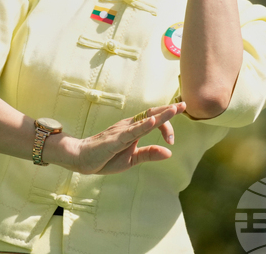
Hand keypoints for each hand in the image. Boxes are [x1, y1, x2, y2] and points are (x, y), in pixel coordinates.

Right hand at [67, 102, 185, 174]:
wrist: (82, 159)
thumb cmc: (105, 158)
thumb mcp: (132, 159)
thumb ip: (149, 153)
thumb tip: (170, 152)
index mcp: (132, 129)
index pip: (153, 121)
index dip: (166, 125)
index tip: (172, 140)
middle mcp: (128, 126)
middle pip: (151, 115)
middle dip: (168, 111)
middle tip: (184, 105)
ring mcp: (121, 131)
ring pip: (144, 120)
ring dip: (160, 115)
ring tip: (174, 109)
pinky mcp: (115, 139)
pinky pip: (131, 131)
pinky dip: (143, 126)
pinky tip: (152, 121)